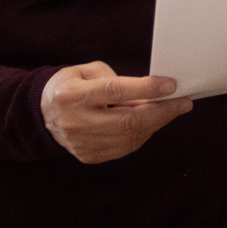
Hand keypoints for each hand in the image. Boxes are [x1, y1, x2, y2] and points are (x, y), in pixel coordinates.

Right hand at [40, 62, 192, 163]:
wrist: (43, 115)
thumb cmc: (71, 86)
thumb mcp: (87, 71)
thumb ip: (117, 78)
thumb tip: (150, 92)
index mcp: (72, 95)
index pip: (114, 91)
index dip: (146, 88)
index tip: (171, 86)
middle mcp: (75, 122)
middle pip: (127, 121)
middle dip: (161, 112)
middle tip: (183, 103)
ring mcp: (81, 143)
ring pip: (129, 137)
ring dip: (155, 123)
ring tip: (168, 110)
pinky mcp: (88, 156)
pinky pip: (125, 147)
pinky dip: (142, 134)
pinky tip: (149, 122)